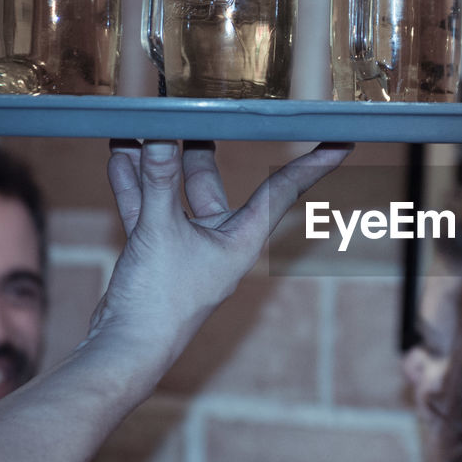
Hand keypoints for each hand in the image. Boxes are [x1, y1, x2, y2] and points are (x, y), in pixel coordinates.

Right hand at [87, 139, 349, 360]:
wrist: (125, 351)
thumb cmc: (159, 303)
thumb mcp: (158, 231)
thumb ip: (157, 182)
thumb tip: (158, 136)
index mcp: (241, 240)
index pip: (283, 191)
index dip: (312, 164)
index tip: (340, 141)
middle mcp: (220, 242)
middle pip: (213, 184)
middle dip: (199, 149)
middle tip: (199, 110)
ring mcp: (187, 249)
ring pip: (174, 195)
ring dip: (156, 165)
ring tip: (143, 125)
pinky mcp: (157, 255)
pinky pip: (149, 211)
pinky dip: (136, 188)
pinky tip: (121, 157)